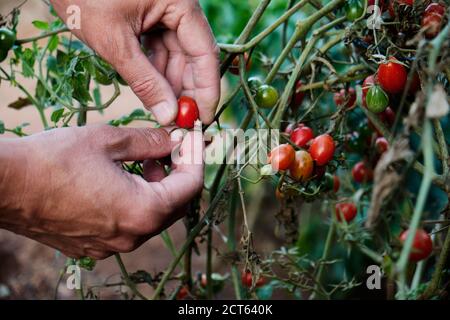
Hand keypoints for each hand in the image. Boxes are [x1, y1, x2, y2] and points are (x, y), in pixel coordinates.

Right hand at [0, 125, 203, 258]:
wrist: (3, 185)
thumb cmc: (52, 160)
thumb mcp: (109, 140)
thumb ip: (151, 141)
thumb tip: (176, 139)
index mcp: (143, 212)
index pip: (191, 186)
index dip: (196, 157)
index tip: (193, 137)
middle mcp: (132, 237)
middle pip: (175, 204)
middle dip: (178, 172)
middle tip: (170, 147)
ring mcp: (112, 245)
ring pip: (152, 215)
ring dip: (156, 186)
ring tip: (143, 160)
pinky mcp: (93, 245)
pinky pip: (129, 224)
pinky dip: (136, 200)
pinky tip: (122, 179)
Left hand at [50, 0, 219, 124]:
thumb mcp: (115, 43)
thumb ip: (145, 81)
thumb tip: (168, 116)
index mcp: (179, 2)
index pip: (205, 52)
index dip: (207, 89)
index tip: (203, 119)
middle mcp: (178, 6)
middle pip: (193, 55)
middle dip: (187, 90)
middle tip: (182, 122)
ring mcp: (165, 11)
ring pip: (177, 55)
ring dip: (170, 84)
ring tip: (165, 112)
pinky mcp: (150, 17)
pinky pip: (161, 48)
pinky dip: (156, 71)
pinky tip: (153, 93)